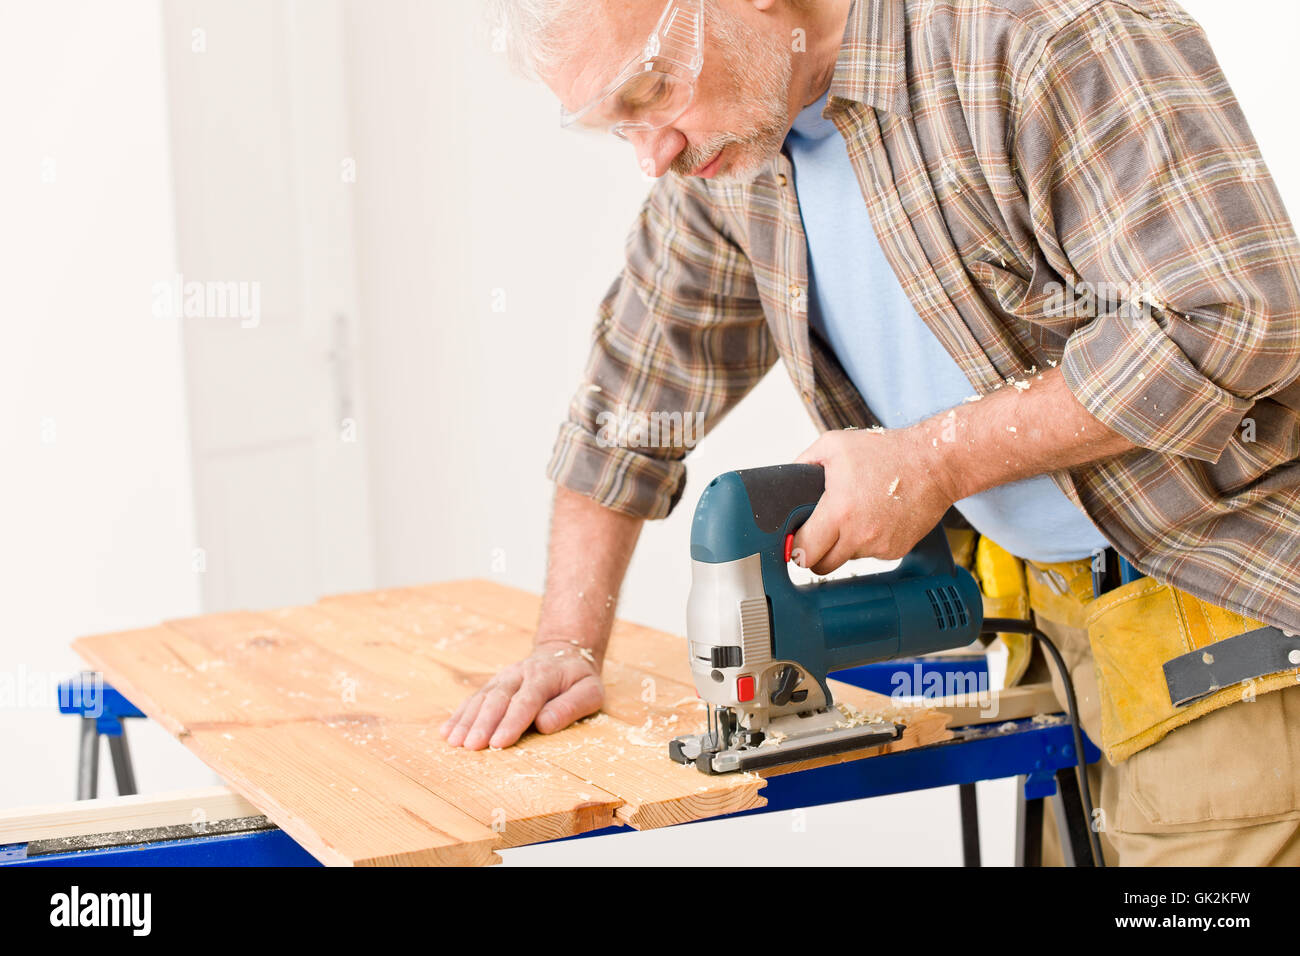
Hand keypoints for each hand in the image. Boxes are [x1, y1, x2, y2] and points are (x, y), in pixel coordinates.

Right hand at [439, 639, 604, 749]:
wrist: (563, 654)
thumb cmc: (578, 680)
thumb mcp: (590, 691)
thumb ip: (571, 707)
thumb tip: (544, 724)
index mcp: (545, 675)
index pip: (527, 700)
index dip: (512, 721)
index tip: (499, 742)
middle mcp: (519, 674)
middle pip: (498, 699)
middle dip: (483, 723)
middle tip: (471, 746)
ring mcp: (503, 678)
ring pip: (481, 698)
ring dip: (466, 721)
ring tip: (454, 742)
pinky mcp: (492, 685)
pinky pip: (473, 699)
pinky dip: (459, 715)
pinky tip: (446, 732)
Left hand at [791, 427, 953, 574]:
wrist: (934, 463)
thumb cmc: (887, 451)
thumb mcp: (835, 445)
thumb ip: (804, 463)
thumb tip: (786, 482)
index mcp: (839, 512)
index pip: (804, 552)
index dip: (796, 548)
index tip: (795, 542)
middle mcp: (859, 535)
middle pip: (822, 566)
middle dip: (815, 555)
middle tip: (816, 538)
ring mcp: (880, 546)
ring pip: (847, 559)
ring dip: (843, 545)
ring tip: (853, 516)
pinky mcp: (897, 550)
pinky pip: (871, 555)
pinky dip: (868, 542)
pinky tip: (875, 518)